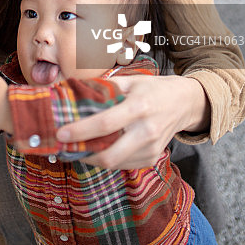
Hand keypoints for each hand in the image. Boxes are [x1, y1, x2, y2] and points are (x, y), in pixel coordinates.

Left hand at [56, 74, 209, 169]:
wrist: (183, 103)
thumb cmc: (152, 88)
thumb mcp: (131, 80)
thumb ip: (104, 87)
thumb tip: (74, 91)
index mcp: (139, 106)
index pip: (105, 123)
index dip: (81, 131)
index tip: (61, 133)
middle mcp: (146, 130)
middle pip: (110, 154)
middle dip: (82, 154)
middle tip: (64, 148)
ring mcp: (151, 148)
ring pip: (114, 163)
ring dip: (91, 158)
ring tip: (75, 148)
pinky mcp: (152, 158)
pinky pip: (123, 164)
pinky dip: (106, 159)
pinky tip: (95, 150)